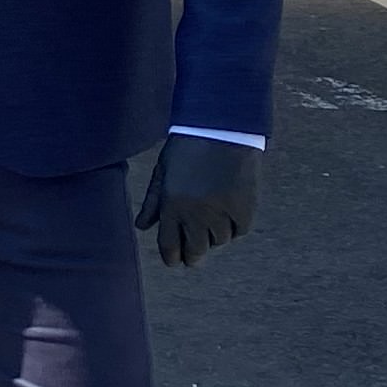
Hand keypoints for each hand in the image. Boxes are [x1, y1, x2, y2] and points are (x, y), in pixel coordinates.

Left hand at [134, 134, 261, 268]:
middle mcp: (195, 214)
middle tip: (193, 256)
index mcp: (172, 206)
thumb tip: (142, 227)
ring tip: (212, 221)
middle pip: (196, 251)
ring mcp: (221, 212)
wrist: (223, 125)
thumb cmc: (188, 145)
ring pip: (219, 241)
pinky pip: (240, 230)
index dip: (172, 258)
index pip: (169, 246)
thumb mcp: (163, 171)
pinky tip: (231, 212)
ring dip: (215, 235)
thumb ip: (152, 202)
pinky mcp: (244, 208)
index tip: (175, 261)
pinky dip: (236, 225)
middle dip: (193, 256)